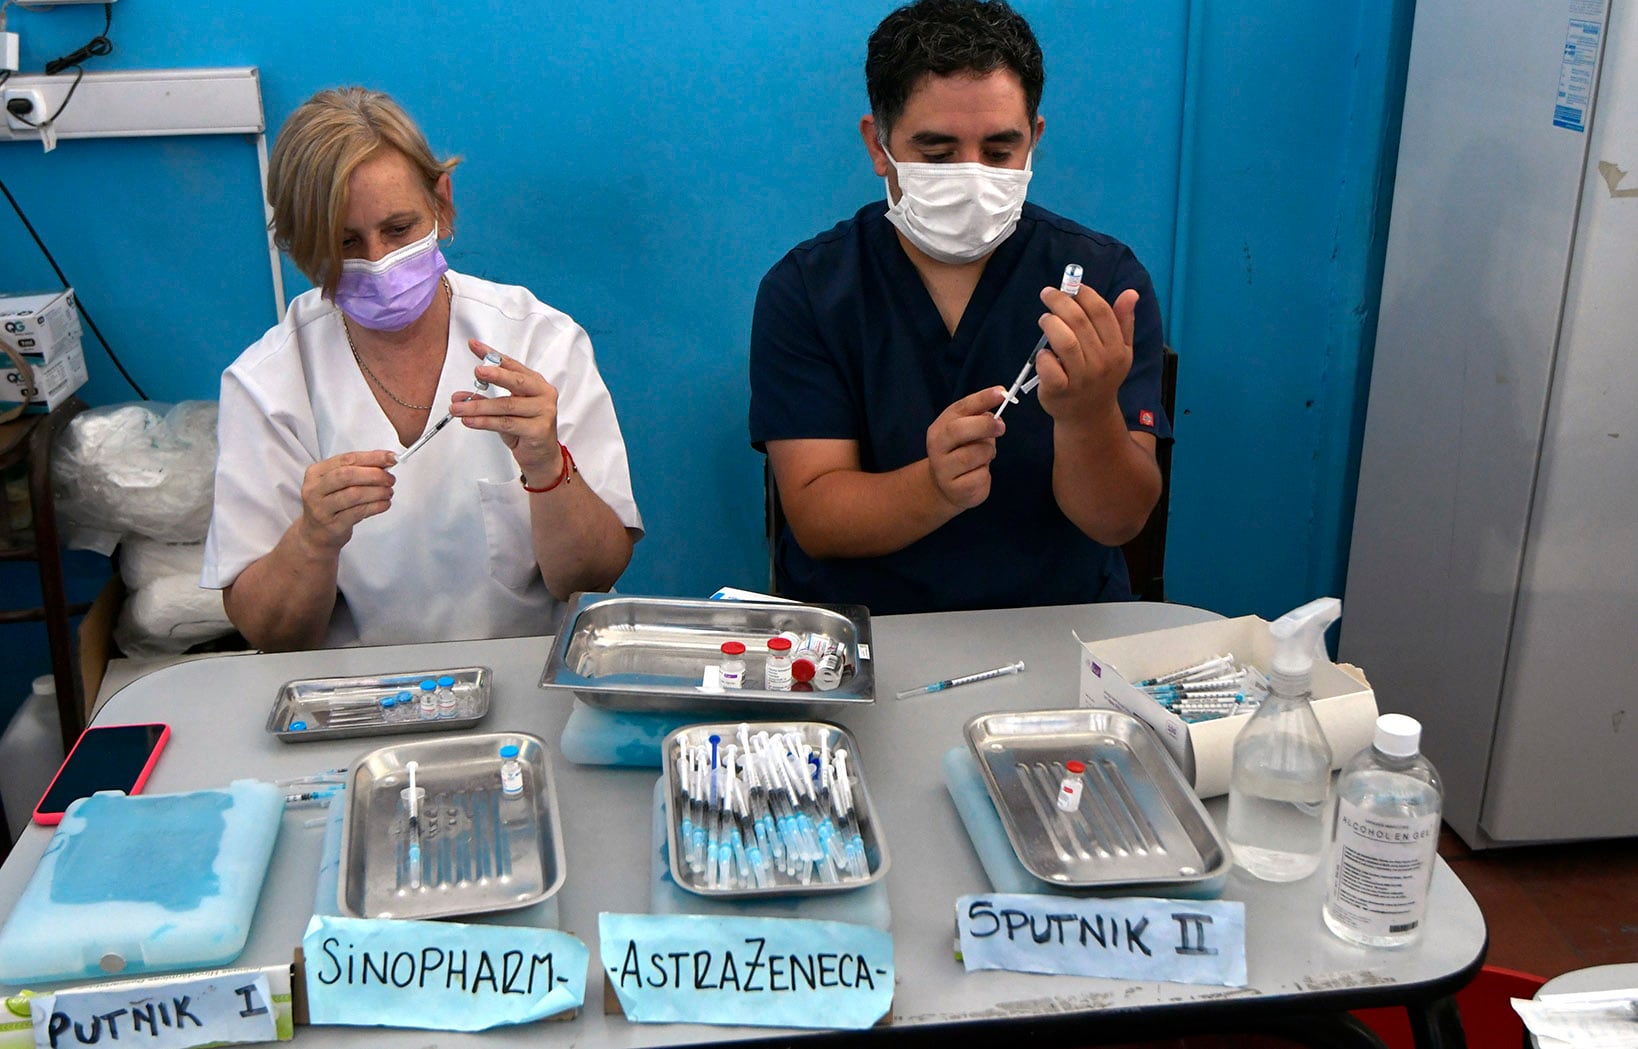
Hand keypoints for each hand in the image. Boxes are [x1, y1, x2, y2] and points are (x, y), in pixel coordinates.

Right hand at [297, 450, 395, 551]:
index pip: (347, 459)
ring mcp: (321, 508)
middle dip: (375, 475)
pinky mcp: (332, 525)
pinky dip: (376, 506)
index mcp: (316, 472)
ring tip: (388, 492)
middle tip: (390, 479)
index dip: (372, 458)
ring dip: (378, 492)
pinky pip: (359, 512)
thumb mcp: (336, 483)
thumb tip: (385, 460)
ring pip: (355, 494)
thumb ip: (358, 469)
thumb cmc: (330, 504)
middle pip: (348, 475)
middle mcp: (315, 489)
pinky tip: (384, 504)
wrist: (315, 534)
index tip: (390, 458)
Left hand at [450, 339, 561, 478]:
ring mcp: (544, 412)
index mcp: (535, 383)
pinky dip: (485, 422)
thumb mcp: (504, 411)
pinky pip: (507, 423)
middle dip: (495, 375)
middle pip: (516, 381)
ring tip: (458, 408)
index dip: (492, 355)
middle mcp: (543, 394)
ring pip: (507, 406)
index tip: (475, 346)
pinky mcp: (539, 430)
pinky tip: (470, 421)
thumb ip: (485, 399)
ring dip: (479, 406)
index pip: (512, 364)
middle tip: (477, 371)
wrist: (542, 456)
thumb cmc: (525, 429)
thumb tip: (459, 397)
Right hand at [926, 387, 1005, 509]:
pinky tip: (978, 474)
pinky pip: (979, 477)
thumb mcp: (967, 431)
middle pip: (959, 429)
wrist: (946, 487)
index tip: (1001, 393)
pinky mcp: (955, 489)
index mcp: (940, 427)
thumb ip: (980, 416)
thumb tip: (999, 400)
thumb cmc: (961, 452)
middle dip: (984, 425)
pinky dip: (985, 474)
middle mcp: (936, 446)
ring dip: (987, 453)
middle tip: (1001, 427)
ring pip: (973, 454)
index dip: (982, 398)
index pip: (960, 408)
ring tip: (985, 456)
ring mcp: (943, 469)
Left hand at [1031, 285, 1138, 425]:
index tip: (1071, 286)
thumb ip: (1123, 321)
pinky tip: (1043, 353)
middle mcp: (1102, 363)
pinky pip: (1049, 367)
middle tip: (1048, 294)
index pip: (1101, 312)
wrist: (1089, 415)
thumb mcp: (1120, 350)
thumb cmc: (1102, 376)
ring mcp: (1081, 378)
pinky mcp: (1060, 390)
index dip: (1084, 294)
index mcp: (1117, 348)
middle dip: (1060, 302)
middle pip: (1079, 322)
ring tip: (1045, 319)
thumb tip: (1131, 293)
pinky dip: (1043, 356)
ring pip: (1065, 341)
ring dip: (1051, 323)